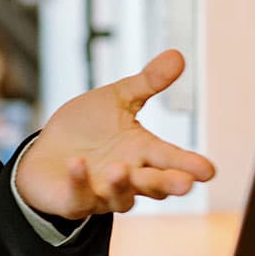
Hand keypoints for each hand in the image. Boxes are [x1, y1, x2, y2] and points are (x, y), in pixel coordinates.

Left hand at [15, 49, 214, 218]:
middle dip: (167, 184)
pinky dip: (79, 181)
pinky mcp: (73, 201)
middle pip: (153, 184)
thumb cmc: (87, 129)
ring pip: (120, 197)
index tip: (208, 170)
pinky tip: (77, 164)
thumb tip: (178, 54)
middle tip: (184, 184)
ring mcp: (101, 193)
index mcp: (142, 152)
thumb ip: (147, 82)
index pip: (170, 159)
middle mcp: (127, 178)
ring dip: (121, 184)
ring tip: (120, 168)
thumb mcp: (117, 100)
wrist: (46, 153)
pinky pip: (78, 196)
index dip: (189, 165)